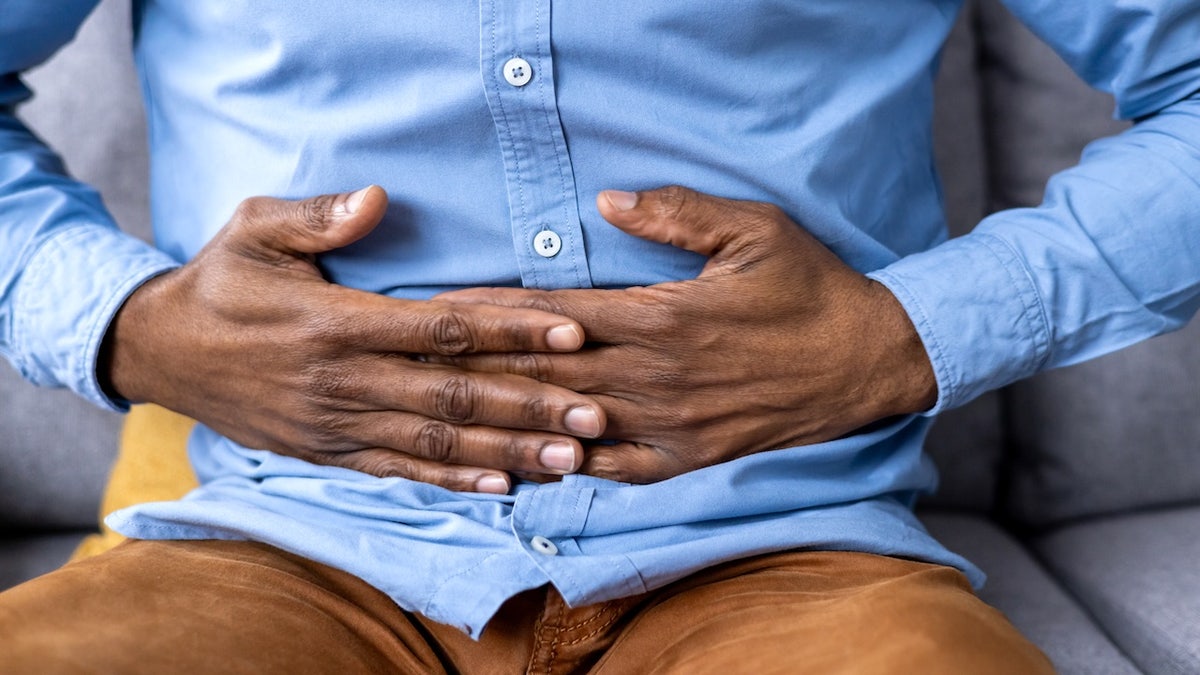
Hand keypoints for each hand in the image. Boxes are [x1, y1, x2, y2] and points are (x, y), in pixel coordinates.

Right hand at [101, 186, 605, 492]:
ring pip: (438, 444)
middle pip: (455, 396)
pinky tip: (503, 486)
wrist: (161, 352)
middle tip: (598, 413)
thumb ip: (316, 217)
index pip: (442, 328)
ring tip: (571, 460)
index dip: (511, 330)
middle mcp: (343, 381)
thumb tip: (377, 198)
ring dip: (509, 452)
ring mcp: (336, 424)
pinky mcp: (328, 451)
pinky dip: (453, 481)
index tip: (573, 332)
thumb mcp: (252, 229)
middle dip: (532, 405)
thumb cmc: (220, 281)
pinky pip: (399, 471)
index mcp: (335, 322)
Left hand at [436, 186, 935, 482]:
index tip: (438, 310)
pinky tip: (524, 466)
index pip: (553, 315)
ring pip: (568, 424)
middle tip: (420, 364)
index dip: (490, 313)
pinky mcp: (689, 458)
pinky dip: (565, 469)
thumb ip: (676, 214)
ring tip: (449, 415)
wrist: (868, 360)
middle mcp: (655, 377)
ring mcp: (670, 425)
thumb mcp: (753, 231)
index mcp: (662, 317)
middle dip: (478, 367)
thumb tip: (608, 198)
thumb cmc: (809, 288)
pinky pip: (613, 471)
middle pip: (545, 373)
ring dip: (506, 418)